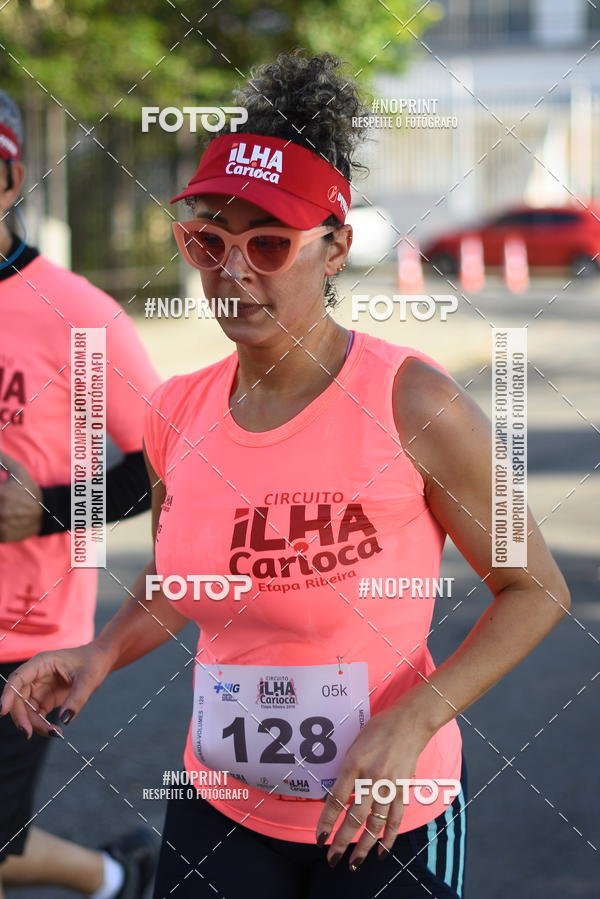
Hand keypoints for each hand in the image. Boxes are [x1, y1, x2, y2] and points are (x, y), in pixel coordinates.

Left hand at [0, 453, 42, 540]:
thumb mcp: (19, 471)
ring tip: (2, 507)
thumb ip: (3, 459)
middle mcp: (0, 510)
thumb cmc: (29, 490)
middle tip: (0, 499)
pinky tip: (2, 518)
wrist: (46, 512)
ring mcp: (1, 525)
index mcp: (1, 493)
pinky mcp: (3, 536)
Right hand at [0, 643, 112, 737]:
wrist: (100, 661)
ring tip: (55, 733)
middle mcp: (36, 675)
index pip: (18, 679)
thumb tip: (64, 719)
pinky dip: (42, 725)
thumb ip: (76, 699)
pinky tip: (54, 731)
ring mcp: (39, 688)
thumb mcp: (88, 679)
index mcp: (42, 663)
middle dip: (21, 717)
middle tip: (29, 733)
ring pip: (26, 710)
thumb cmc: (93, 662)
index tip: (3, 710)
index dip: (8, 694)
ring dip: (34, 724)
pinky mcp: (45, 699)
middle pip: (18, 698)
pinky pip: (37, 715)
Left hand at [315, 701, 431, 870]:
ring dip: (364, 846)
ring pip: (375, 824)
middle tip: (333, 859)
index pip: (336, 800)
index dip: (327, 822)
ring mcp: (388, 786)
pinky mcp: (402, 790)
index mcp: (354, 764)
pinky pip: (395, 819)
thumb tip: (336, 796)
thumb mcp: (354, 745)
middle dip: (342, 841)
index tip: (320, 838)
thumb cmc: (378, 729)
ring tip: (354, 863)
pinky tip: (381, 852)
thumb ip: (346, 770)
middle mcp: (370, 778)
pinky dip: (389, 838)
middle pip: (354, 817)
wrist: (409, 723)